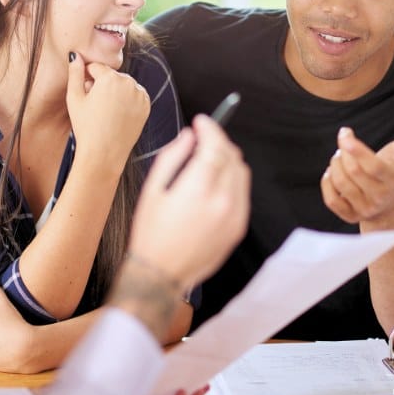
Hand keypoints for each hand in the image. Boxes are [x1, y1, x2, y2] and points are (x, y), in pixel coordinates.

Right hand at [66, 52, 149, 169]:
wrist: (104, 153)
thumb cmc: (85, 127)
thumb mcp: (74, 98)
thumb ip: (75, 73)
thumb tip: (75, 54)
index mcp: (110, 78)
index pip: (96, 67)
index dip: (87, 78)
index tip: (84, 94)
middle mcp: (128, 82)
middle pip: (111, 76)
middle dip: (102, 85)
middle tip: (94, 106)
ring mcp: (139, 94)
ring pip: (124, 85)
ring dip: (115, 91)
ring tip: (105, 111)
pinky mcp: (146, 105)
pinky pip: (134, 95)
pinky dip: (127, 100)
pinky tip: (117, 114)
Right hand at [127, 114, 250, 289]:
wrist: (161, 273)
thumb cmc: (151, 233)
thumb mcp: (152, 190)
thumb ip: (173, 157)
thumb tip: (189, 137)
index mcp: (198, 190)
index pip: (215, 146)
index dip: (210, 128)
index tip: (202, 121)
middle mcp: (222, 201)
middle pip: (231, 156)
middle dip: (218, 140)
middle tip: (203, 137)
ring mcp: (234, 215)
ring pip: (241, 172)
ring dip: (227, 158)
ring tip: (208, 157)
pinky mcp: (238, 227)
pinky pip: (243, 192)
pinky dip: (232, 179)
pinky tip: (216, 181)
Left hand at [321, 114, 393, 222]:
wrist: (390, 202)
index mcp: (393, 181)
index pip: (373, 166)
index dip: (357, 149)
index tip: (345, 132)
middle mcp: (379, 198)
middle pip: (353, 173)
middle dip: (344, 153)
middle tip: (344, 142)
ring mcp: (364, 209)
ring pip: (341, 184)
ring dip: (334, 164)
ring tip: (338, 155)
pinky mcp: (350, 216)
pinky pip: (331, 200)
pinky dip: (327, 183)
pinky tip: (331, 172)